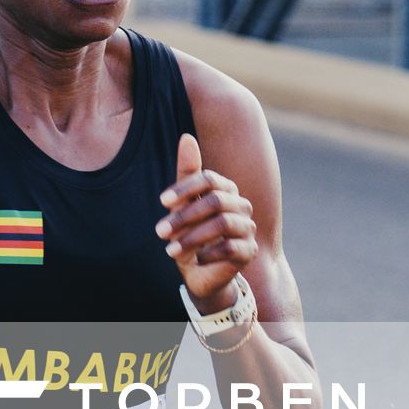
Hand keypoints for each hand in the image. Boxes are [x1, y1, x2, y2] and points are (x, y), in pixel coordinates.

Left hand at [155, 132, 257, 308]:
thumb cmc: (189, 231)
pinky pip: (231, 248)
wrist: (199, 271)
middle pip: (215, 201)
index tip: (162, 201)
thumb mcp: (182, 203)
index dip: (185, 188)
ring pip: (223, 224)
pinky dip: (208, 253)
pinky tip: (194, 260)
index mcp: (226, 189)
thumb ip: (187, 172)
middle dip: (184, 216)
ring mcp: (248, 228)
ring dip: (192, 237)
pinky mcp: (249, 251)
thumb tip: (187, 137)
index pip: (209, 179)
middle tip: (159, 231)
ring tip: (170, 251)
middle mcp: (241, 205)